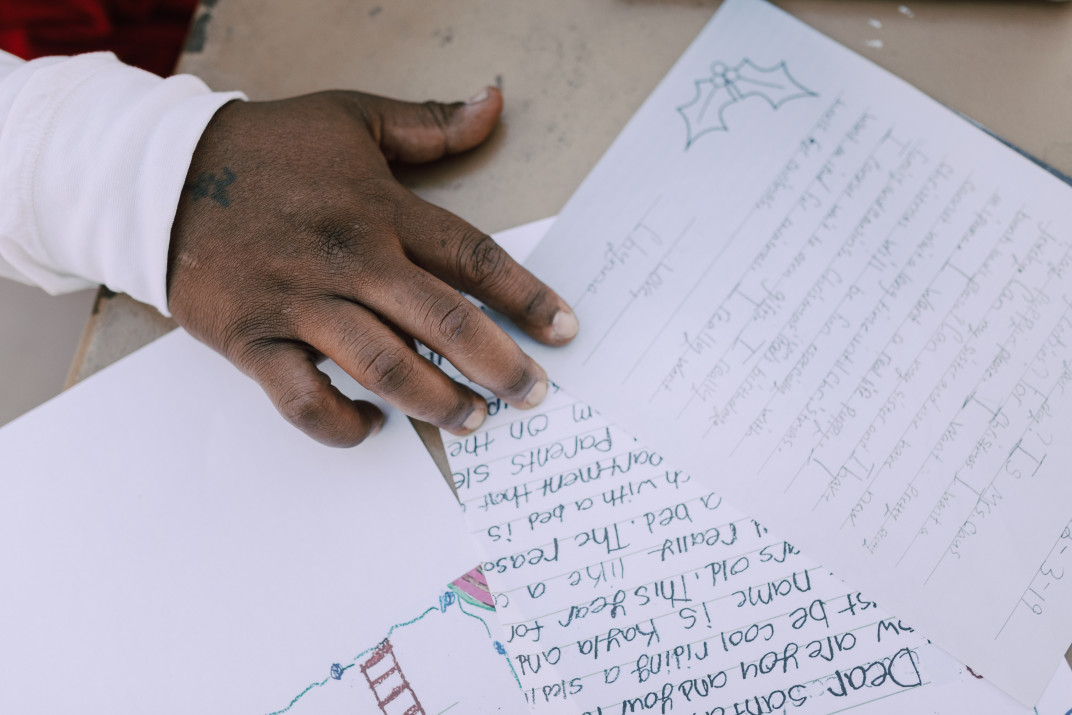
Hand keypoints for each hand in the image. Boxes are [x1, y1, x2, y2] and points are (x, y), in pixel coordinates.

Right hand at [167, 87, 577, 446]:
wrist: (159, 177)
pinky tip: (373, 427)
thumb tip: (494, 104)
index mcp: (381, 209)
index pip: (473, 257)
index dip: (526, 297)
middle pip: (444, 322)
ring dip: (437, 403)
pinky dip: (342, 424)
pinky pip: (304, 400)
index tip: (564, 330)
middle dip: (500, 367)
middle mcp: (351, 259)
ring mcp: (301, 303)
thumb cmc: (266, 152)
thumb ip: (428, 124)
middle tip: (534, 396)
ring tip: (473, 420)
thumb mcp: (351, 121)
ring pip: (385, 367)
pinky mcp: (254, 340)